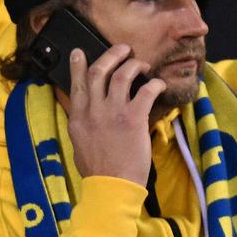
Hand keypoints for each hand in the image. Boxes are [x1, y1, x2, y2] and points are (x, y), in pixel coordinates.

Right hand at [63, 44, 165, 186]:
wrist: (111, 186)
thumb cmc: (97, 171)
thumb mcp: (79, 144)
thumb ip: (82, 124)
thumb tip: (85, 113)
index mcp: (78, 118)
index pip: (77, 84)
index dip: (78, 65)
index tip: (79, 52)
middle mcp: (93, 111)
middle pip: (100, 70)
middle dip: (112, 54)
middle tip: (123, 49)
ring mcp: (113, 112)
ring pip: (123, 74)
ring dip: (134, 64)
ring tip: (142, 64)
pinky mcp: (134, 118)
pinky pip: (146, 90)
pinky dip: (155, 83)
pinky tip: (159, 84)